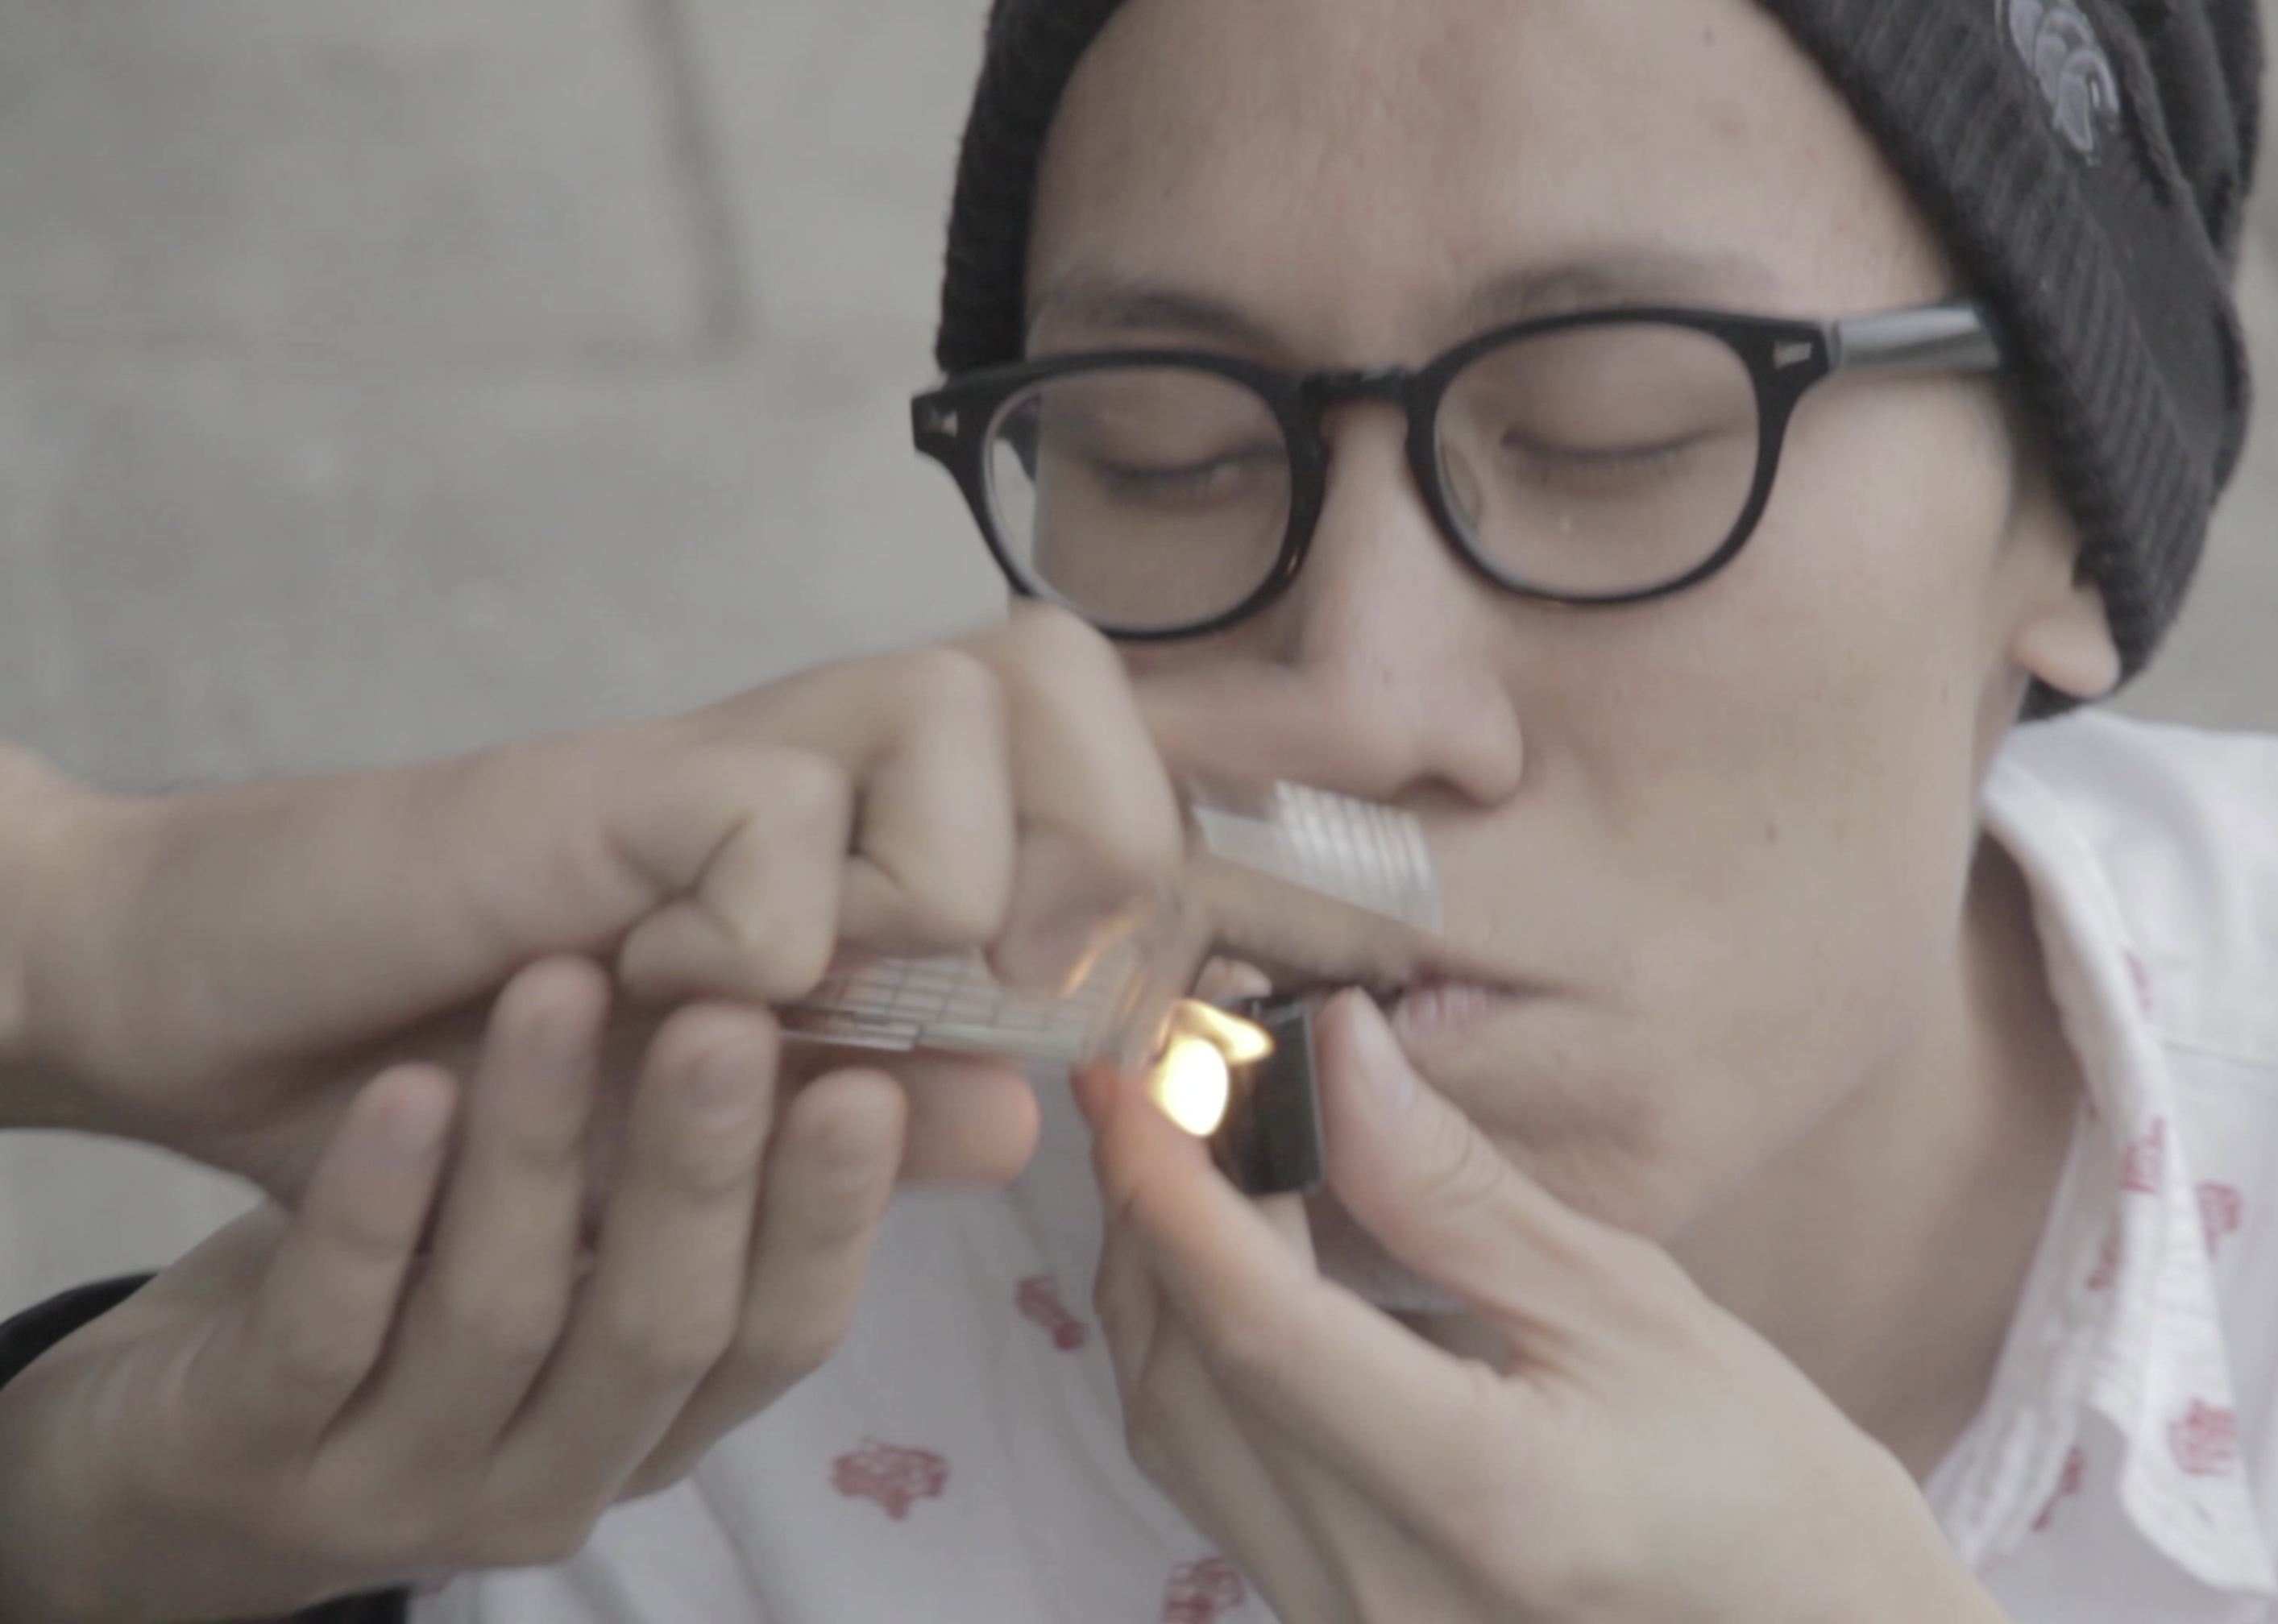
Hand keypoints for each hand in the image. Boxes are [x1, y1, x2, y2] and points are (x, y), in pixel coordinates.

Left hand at [0, 958, 905, 1623]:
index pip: (780, 1340)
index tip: (868, 1084)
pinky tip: (404, 1086)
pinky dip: (375, 1204)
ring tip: (557, 987)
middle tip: (728, 1022)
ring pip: (498, 1320)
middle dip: (702, 1171)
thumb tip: (996, 1093)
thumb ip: (746, 1179)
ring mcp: (394, 1481)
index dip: (830, 1220)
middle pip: (657, 1332)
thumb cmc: (423, 1302)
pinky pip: (326, 1327)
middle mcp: (550, 1479)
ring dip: (538, 1148)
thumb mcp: (594, 1254)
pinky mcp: (244, 1452)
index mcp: (656, 1428)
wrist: (167, 1452)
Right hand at [2, 604, 1177, 1197]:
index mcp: (865, 820)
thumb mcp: (708, 1118)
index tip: (1150, 909)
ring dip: (922, 887)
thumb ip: (866, 1110)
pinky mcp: (621, 784)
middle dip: (1083, 841)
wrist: (225, 997)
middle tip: (968, 980)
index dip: (1154, 816)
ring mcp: (719, 755)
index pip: (1088, 729)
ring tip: (795, 981)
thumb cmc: (477, 1061)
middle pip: (1057, 670)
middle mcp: (813, 756)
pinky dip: (755, 938)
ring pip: (954, 710)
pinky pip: (784, 821)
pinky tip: (650, 975)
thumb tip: (1018, 1114)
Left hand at [1080, 992, 2004, 1623]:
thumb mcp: (1639, 1311)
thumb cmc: (1769, 1491)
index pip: (1257, 1325)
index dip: (1168, 1184)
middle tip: (1171, 1086)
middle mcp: (1378, 1591)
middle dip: (1152, 1215)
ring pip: (1177, 1435)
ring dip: (1163, 1288)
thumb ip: (1462, 1195)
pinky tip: (1253, 1280)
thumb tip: (1333, 1055)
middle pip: (1184, 1377)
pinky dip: (1207, 1363)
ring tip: (1204, 1164)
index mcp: (1478, 1496)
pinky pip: (1218, 1482)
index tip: (1127, 1064)